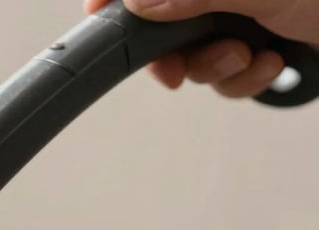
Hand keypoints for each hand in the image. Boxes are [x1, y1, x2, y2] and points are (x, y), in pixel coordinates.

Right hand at [84, 0, 318, 96]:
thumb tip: (140, 2)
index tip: (102, 20)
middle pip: (161, 18)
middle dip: (174, 51)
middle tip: (181, 69)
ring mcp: (238, 6)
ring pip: (191, 50)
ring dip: (217, 68)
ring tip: (250, 57)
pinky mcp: (256, 33)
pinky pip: (224, 69)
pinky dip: (244, 77)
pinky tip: (272, 61)